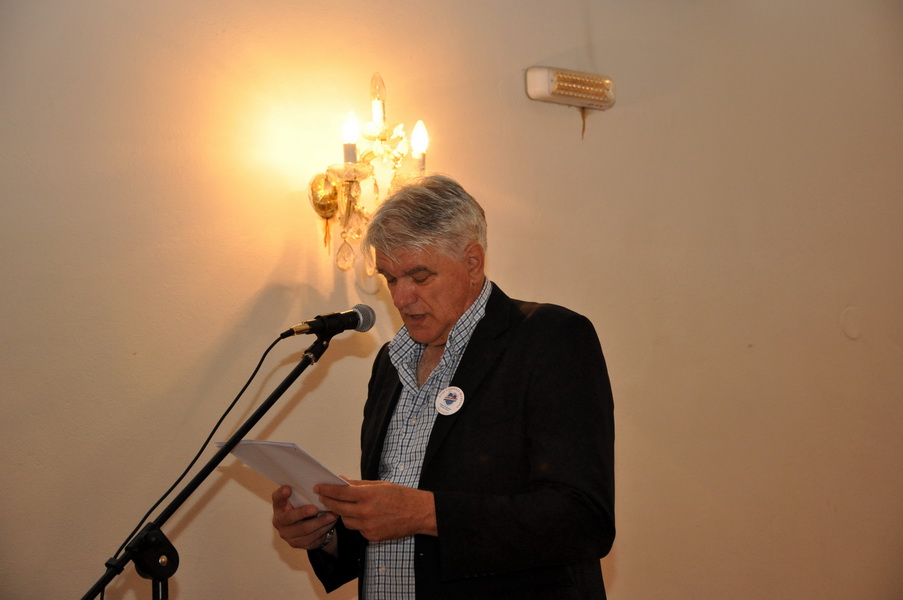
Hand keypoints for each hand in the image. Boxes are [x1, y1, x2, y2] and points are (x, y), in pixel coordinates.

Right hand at [271, 485, 336, 551]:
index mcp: (279, 506)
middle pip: (289, 518)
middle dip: (303, 513)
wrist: (306, 525)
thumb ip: (304, 491)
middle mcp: (279, 521)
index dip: (281, 494)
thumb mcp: (301, 498)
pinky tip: (331, 523)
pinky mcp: (297, 543)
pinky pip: (311, 538)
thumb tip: (321, 483)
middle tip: (315, 509)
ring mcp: (287, 534)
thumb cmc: (303, 506)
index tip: (288, 489)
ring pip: (304, 530)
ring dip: (320, 522)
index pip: (277, 498)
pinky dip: (323, 530)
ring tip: (332, 515)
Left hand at [315, 479, 436, 541]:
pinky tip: (362, 516)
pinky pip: (357, 529)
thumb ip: (358, 484)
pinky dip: (356, 522)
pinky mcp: (371, 536)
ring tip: (343, 506)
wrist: (418, 513)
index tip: (318, 487)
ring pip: (346, 520)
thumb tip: (342, 480)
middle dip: (329, 501)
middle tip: (323, 496)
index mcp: (368, 496)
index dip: (327, 490)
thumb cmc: (401, 496)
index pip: (340, 493)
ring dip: (343, 513)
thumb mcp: (379, 485)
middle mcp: (365, 512)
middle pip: (339, 508)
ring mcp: (368, 526)